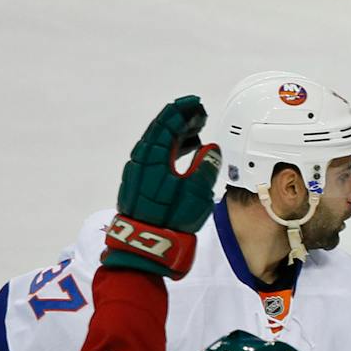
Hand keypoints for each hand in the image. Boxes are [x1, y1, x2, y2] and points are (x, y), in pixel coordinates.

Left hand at [105, 97, 221, 278]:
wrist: (143, 246)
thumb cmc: (170, 218)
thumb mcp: (196, 192)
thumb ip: (205, 167)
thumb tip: (211, 150)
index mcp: (154, 156)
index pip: (168, 124)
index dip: (182, 111)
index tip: (196, 104)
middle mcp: (142, 160)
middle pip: (160, 131)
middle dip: (180, 120)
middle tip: (198, 114)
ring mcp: (138, 172)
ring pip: (157, 144)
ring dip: (176, 136)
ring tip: (195, 132)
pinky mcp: (139, 184)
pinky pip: (155, 157)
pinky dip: (170, 150)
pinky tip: (183, 155)